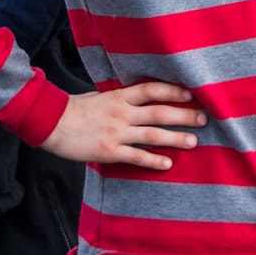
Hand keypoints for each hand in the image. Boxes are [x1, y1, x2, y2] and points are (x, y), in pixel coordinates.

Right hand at [41, 83, 206, 170]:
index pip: (152, 90)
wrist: (51, 123)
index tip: (191, 93)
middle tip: (203, 119)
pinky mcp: (109, 151)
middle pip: (159, 112)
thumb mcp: (100, 96)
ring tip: (193, 142)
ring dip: (175, 138)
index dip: (173, 90)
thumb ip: (121, 98)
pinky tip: (167, 164)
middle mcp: (121, 113)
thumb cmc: (76, 109)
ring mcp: (116, 132)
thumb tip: (140, 99)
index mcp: (119, 96)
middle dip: (183, 115)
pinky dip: (152, 161)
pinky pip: (135, 157)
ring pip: (152, 135)